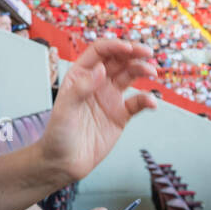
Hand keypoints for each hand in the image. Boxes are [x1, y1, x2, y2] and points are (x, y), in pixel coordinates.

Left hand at [38, 38, 157, 182]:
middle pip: (118, 60)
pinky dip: (147, 100)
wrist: (64, 163)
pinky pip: (137, 103)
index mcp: (80, 75)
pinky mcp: (120, 115)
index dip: (115, 46)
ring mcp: (110, 98)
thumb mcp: (65, 109)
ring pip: (130, 76)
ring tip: (152, 72)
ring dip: (142, 70)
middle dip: (134, 54)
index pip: (100, 52)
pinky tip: (152, 102)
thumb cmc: (58, 134)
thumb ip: (82, 87)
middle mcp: (97, 83)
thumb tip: (101, 68)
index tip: (129, 48)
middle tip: (148, 53)